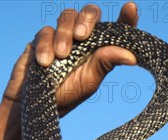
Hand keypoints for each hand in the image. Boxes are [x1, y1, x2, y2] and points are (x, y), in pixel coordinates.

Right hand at [2, 2, 138, 115]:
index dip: (126, 17)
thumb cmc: (66, 95)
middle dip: (87, 19)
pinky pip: (45, 30)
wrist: (34, 103)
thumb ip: (106, 63)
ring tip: (62, 55)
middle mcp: (83, 39)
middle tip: (82, 36)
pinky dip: (45, 45)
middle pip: (90, 13)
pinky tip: (44, 62)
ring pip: (67, 16)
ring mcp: (63, 36)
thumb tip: (132, 57)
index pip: (116, 29)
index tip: (130, 8)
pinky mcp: (43, 38)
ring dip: (64, 34)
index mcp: (100, 49)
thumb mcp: (88, 81)